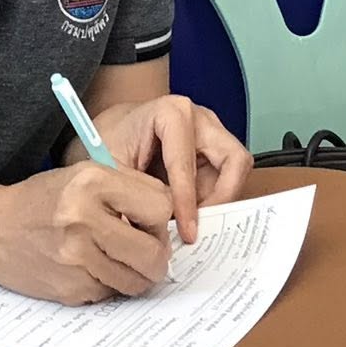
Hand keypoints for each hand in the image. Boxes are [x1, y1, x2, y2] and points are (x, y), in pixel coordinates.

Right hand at [0, 163, 175, 305]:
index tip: (148, 219)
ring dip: (136, 274)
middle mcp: (83, 219)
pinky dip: (110, 284)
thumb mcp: (85, 174)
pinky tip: (91, 266)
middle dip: (157, 254)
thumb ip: (130, 189)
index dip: (160, 216)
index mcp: (91, 182)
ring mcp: (76, 259)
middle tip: (144, 247)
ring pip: (138, 281)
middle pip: (154, 252)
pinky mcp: (71, 289)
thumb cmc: (45, 199)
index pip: (161, 206)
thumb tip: (172, 221)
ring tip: (118, 257)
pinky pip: (113, 294)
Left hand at [89, 94, 253, 242]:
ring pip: (234, 174)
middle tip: (202, 227)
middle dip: (221, 199)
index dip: (187, 202)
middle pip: (234, 161)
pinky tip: (189, 216)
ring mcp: (212, 134)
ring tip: (190, 223)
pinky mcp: (215, 152)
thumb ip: (130, 194)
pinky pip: (227, 181)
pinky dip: (213, 202)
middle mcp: (201, 119)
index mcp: (172, 112)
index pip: (188, 164)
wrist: (114, 129)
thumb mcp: (111, 168)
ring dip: (218, 201)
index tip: (187, 232)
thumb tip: (149, 233)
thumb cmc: (111, 140)